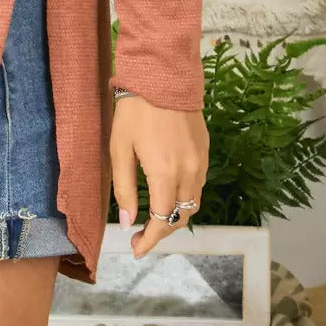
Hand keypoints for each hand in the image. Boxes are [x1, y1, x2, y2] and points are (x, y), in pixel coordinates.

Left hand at [110, 95, 208, 258]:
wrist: (163, 76)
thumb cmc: (135, 111)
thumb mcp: (120, 148)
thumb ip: (123, 188)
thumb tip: (127, 222)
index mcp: (166, 174)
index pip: (161, 221)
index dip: (149, 240)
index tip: (136, 249)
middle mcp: (189, 172)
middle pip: (181, 218)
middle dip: (162, 233)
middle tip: (141, 237)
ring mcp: (201, 161)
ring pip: (193, 203)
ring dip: (175, 216)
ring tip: (154, 219)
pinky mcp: (205, 151)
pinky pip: (198, 185)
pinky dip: (185, 197)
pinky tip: (168, 194)